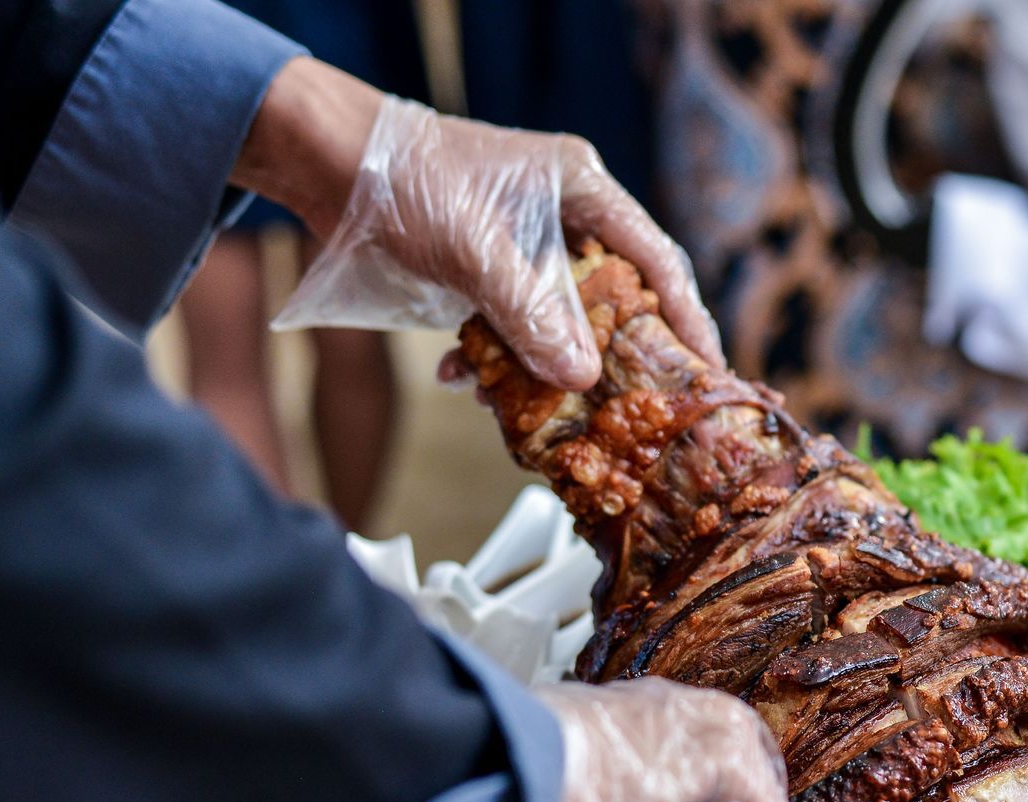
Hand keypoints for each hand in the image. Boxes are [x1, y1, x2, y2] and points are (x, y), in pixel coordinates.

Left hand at [233, 59, 721, 388]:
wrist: (320, 165)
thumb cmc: (405, 180)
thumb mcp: (476, 250)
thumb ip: (531, 314)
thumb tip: (581, 377)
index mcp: (581, 188)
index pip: (655, 257)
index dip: (686, 314)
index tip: (707, 368)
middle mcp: (563, 217)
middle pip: (614, 299)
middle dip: (610, 357)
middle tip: (631, 409)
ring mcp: (525, 248)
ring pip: (559, 325)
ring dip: (540, 370)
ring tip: (527, 407)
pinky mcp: (488, 275)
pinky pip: (511, 331)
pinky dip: (491, 362)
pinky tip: (461, 378)